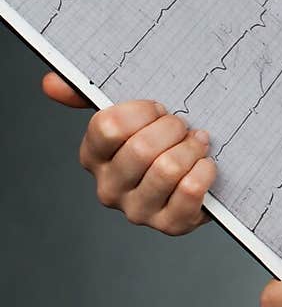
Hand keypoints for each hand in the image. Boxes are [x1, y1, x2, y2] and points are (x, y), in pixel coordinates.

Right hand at [42, 70, 215, 235]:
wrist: (194, 174)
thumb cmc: (157, 139)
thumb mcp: (127, 113)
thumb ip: (88, 95)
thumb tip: (51, 82)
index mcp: (93, 157)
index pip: (108, 126)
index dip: (142, 111)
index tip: (158, 109)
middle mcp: (109, 188)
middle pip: (141, 149)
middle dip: (172, 128)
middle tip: (181, 127)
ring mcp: (138, 210)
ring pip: (167, 168)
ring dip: (191, 148)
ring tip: (196, 143)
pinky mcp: (170, 224)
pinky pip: (189, 191)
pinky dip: (204, 171)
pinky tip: (204, 164)